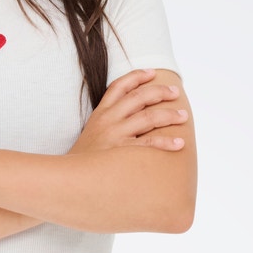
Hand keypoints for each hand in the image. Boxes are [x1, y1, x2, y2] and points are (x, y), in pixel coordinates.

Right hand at [69, 68, 188, 156]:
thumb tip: (130, 124)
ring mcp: (115, 134)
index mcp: (100, 114)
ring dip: (169, 115)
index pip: (119, 86)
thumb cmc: (83, 161)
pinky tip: (180, 143)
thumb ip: (106, 126)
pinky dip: (166, 142)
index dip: (137, 76)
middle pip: (139, 97)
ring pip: (148, 117)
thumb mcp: (91, 136)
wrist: (68, 179)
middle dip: (160, 92)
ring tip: (183, 116)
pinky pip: (149, 143)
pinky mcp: (121, 152)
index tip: (152, 73)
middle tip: (176, 92)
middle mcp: (108, 120)